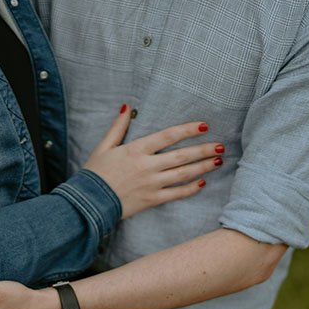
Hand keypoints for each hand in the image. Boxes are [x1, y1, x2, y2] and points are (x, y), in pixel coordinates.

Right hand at [84, 105, 224, 217]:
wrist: (88, 202)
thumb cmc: (94, 173)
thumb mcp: (104, 146)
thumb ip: (118, 127)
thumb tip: (126, 106)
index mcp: (136, 150)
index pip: (168, 136)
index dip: (188, 130)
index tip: (204, 125)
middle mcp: (147, 166)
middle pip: (182, 156)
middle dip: (203, 150)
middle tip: (221, 146)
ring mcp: (151, 184)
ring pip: (183, 174)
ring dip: (202, 167)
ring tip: (217, 161)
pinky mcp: (151, 200)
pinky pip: (176, 194)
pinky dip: (190, 189)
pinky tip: (202, 183)